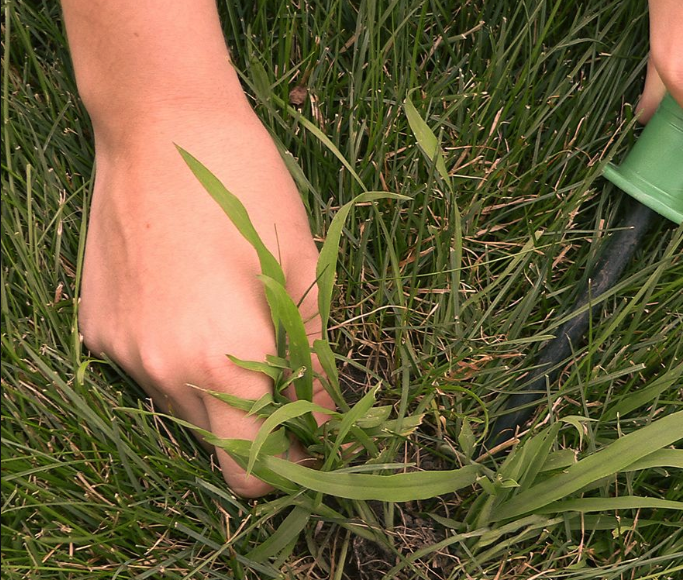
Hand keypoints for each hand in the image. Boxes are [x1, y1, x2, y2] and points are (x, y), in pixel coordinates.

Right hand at [79, 104, 333, 496]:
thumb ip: (315, 360)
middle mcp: (162, 371)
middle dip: (260, 432)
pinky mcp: (97, 328)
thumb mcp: (302, 272)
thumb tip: (327, 418)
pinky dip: (179, 360)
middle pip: (218, 446)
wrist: (159, 124)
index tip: (316, 443)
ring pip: (182, 409)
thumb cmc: (248, 189)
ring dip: (219, 393)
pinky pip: (148, 371)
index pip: (255, 469)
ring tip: (240, 330)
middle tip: (291, 387)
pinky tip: (192, 305)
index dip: (293, 467)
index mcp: (223, 362)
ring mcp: (121, 351)